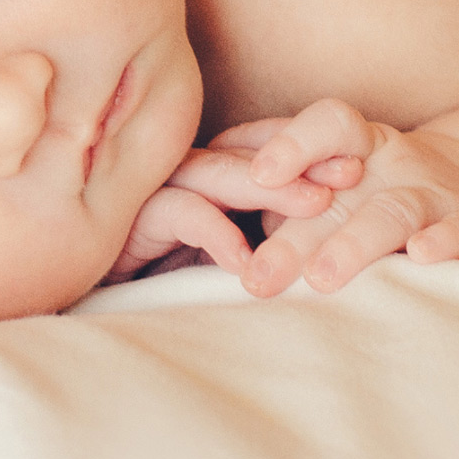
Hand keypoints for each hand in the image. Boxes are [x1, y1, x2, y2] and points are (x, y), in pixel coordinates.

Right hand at [99, 143, 353, 285]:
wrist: (101, 305)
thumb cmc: (171, 285)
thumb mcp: (231, 265)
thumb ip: (265, 249)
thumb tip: (326, 255)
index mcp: (214, 178)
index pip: (265, 154)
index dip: (310, 155)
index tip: (357, 167)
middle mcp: (187, 174)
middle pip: (248, 155)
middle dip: (302, 163)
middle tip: (351, 174)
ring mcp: (158, 189)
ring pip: (216, 174)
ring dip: (266, 188)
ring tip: (314, 207)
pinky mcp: (134, 217)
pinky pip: (181, 213)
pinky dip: (215, 232)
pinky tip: (245, 259)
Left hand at [211, 97, 458, 296]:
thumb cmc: (378, 197)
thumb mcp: (332, 183)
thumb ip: (275, 189)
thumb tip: (191, 194)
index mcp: (357, 146)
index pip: (328, 123)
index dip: (293, 143)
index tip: (257, 178)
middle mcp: (395, 164)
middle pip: (346, 186)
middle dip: (299, 232)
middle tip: (259, 275)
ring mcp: (436, 197)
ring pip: (394, 214)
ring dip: (356, 244)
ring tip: (322, 278)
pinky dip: (442, 246)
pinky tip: (422, 260)